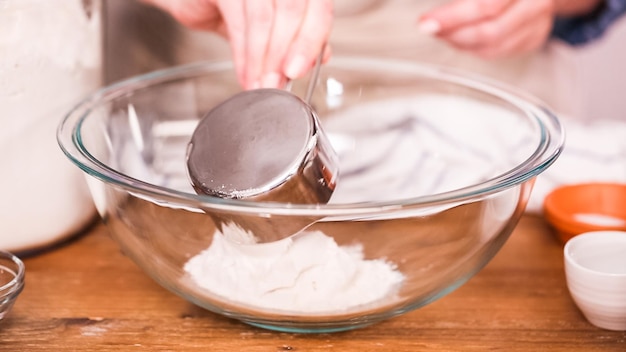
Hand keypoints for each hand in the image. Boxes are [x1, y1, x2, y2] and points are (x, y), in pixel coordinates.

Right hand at [143, 0, 332, 88]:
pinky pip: (238, 22)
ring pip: (265, 19)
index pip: (318, 9)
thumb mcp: (270, 26)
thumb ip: (297, 39)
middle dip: (286, 54)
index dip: (312, 42)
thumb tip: (319, 57)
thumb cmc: (230, 9)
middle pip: (294, 11)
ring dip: (262, 60)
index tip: (299, 71)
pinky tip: (244, 73)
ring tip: (259, 85)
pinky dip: (243, 55)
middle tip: (277, 84)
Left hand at [417, 0, 602, 58]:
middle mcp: (535, 4)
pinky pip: (498, 51)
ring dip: (460, 42)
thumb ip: (464, 0)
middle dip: (453, 33)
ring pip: (494, 46)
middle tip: (429, 28)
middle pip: (491, 31)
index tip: (426, 22)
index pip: (486, 5)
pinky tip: (459, 38)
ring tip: (441, 32)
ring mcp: (538, 23)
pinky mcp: (534, 38)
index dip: (452, 17)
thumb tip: (433, 19)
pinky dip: (473, 47)